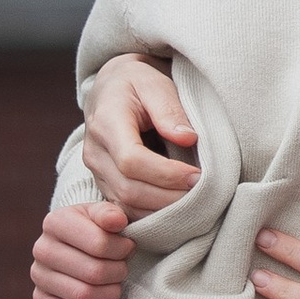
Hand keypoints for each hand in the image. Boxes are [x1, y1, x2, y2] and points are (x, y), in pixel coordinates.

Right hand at [32, 199, 133, 298]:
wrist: (78, 244)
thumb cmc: (97, 227)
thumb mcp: (104, 213)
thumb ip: (110, 214)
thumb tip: (117, 221)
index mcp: (55, 222)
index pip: (98, 244)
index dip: (122, 249)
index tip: (130, 247)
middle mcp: (42, 249)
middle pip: (92, 273)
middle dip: (118, 273)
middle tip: (125, 269)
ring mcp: (38, 276)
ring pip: (83, 296)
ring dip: (111, 294)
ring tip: (119, 285)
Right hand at [80, 51, 202, 214]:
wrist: (111, 90)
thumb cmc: (137, 83)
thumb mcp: (155, 83)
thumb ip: (169, 109)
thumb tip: (188, 138)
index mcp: (105, 122)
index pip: (131, 160)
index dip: (166, 174)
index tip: (197, 176)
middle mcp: (95, 152)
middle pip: (128, 188)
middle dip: (169, 196)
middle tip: (204, 194)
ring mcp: (96, 172)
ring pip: (126, 205)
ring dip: (162, 211)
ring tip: (195, 204)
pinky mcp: (103, 185)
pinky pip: (125, 210)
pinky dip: (152, 215)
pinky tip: (177, 210)